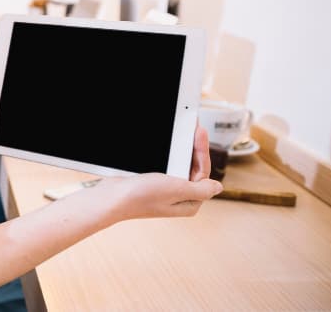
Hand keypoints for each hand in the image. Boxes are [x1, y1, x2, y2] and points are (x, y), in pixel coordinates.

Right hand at [98, 126, 221, 221]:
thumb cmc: (140, 197)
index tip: (200, 133)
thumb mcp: (176, 190)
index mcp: (189, 202)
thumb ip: (201, 189)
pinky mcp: (154, 184)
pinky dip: (170, 154)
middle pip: (193, 168)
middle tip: (194, 128)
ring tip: (185, 132)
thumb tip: (218, 187)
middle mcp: (180, 197)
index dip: (202, 152)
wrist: (112, 198)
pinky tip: (169, 144)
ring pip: (181, 166)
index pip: (203, 173)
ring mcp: (166, 191)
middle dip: (194, 148)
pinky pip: (168, 166)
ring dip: (183, 149)